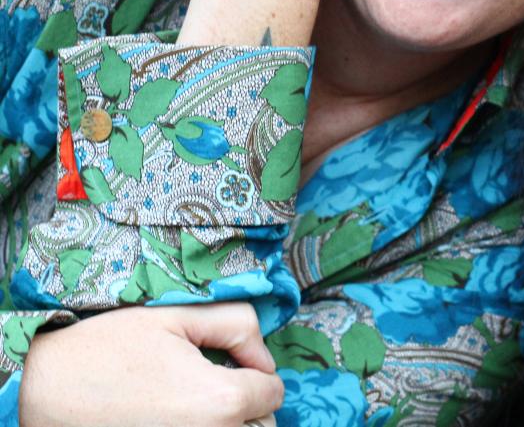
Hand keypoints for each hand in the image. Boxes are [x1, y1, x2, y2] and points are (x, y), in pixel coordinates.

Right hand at [19, 304, 283, 426]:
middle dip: (247, 405)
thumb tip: (265, 358)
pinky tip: (174, 421)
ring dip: (228, 425)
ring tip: (191, 406)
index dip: (257, 372)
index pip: (274, 393)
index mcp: (222, 400)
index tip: (228, 364)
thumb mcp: (176, 315)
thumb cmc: (106, 347)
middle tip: (208, 386)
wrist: (41, 390)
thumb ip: (237, 323)